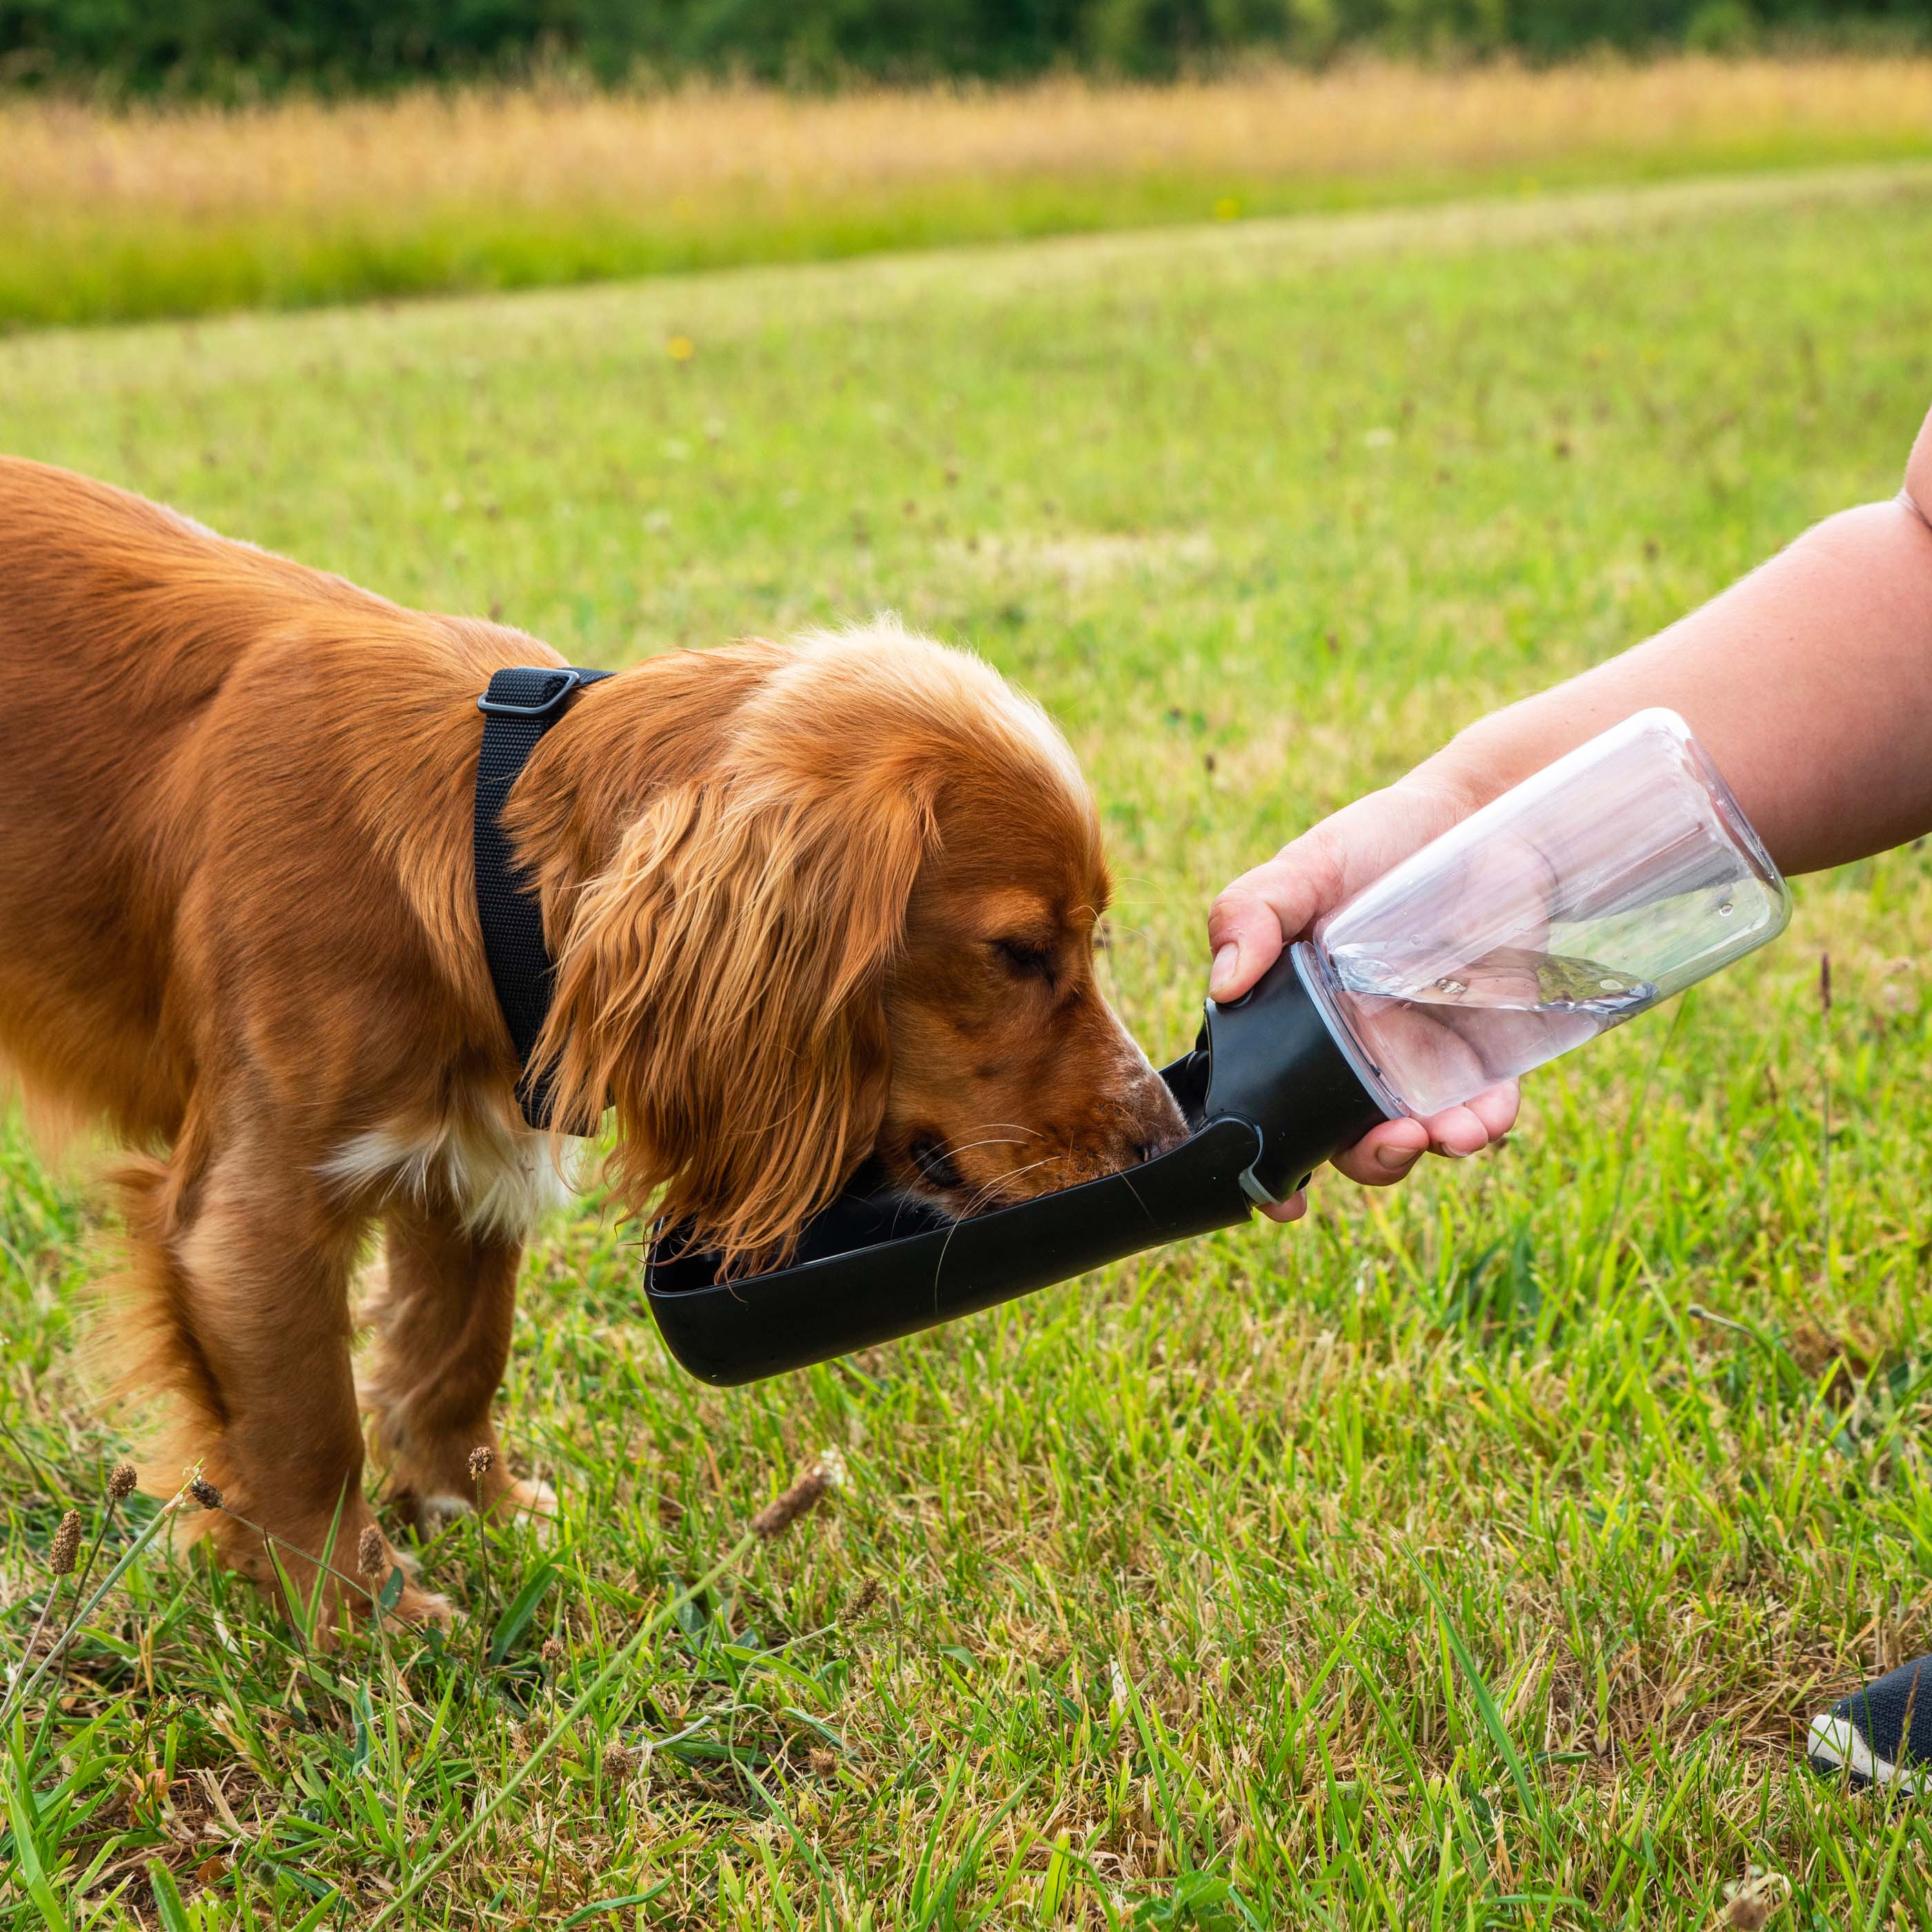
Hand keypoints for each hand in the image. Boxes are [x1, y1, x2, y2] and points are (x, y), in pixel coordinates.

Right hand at [1207, 773, 1519, 1221]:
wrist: (1485, 817)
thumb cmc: (1381, 839)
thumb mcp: (1305, 867)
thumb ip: (1250, 911)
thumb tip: (1224, 981)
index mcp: (1288, 1023)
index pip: (1266, 1105)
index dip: (1267, 1164)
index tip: (1282, 1198)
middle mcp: (1347, 1054)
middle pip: (1342, 1140)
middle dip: (1368, 1161)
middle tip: (1390, 1142)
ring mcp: (1415, 1059)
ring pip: (1412, 1136)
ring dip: (1427, 1151)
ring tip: (1449, 1133)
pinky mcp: (1480, 1053)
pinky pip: (1481, 1109)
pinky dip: (1485, 1125)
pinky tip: (1488, 1114)